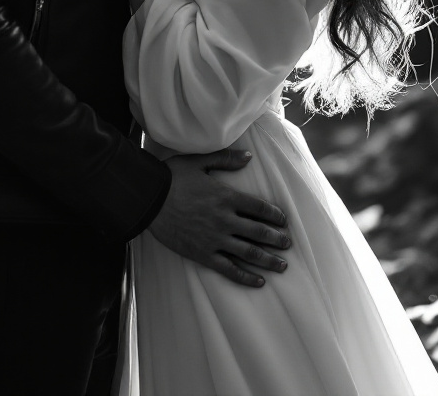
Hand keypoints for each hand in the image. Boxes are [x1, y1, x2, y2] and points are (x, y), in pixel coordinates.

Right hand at [148, 148, 290, 287]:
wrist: (149, 198)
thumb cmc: (173, 177)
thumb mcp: (199, 161)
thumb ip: (226, 159)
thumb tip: (248, 156)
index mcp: (227, 196)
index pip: (260, 208)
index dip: (276, 215)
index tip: (284, 221)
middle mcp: (225, 219)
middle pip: (259, 232)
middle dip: (277, 239)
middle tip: (288, 244)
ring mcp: (215, 239)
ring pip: (249, 252)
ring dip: (268, 260)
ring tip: (282, 265)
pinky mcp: (203, 254)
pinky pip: (229, 268)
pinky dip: (245, 276)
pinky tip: (259, 281)